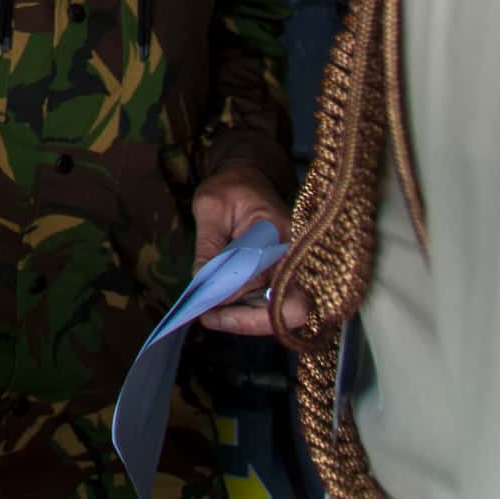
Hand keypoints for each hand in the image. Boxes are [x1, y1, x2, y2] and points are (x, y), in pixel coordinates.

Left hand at [190, 161, 307, 337]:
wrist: (246, 178)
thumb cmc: (230, 188)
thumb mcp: (211, 207)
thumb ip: (209, 246)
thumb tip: (202, 283)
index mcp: (284, 236)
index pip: (273, 282)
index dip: (242, 301)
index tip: (209, 307)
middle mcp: (296, 259)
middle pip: (290, 310)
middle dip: (249, 321)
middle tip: (210, 318)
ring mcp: (291, 271)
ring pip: (280, 313)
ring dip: (244, 319)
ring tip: (208, 313)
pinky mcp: (280, 278)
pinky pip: (270, 305)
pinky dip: (246, 312)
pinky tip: (219, 307)